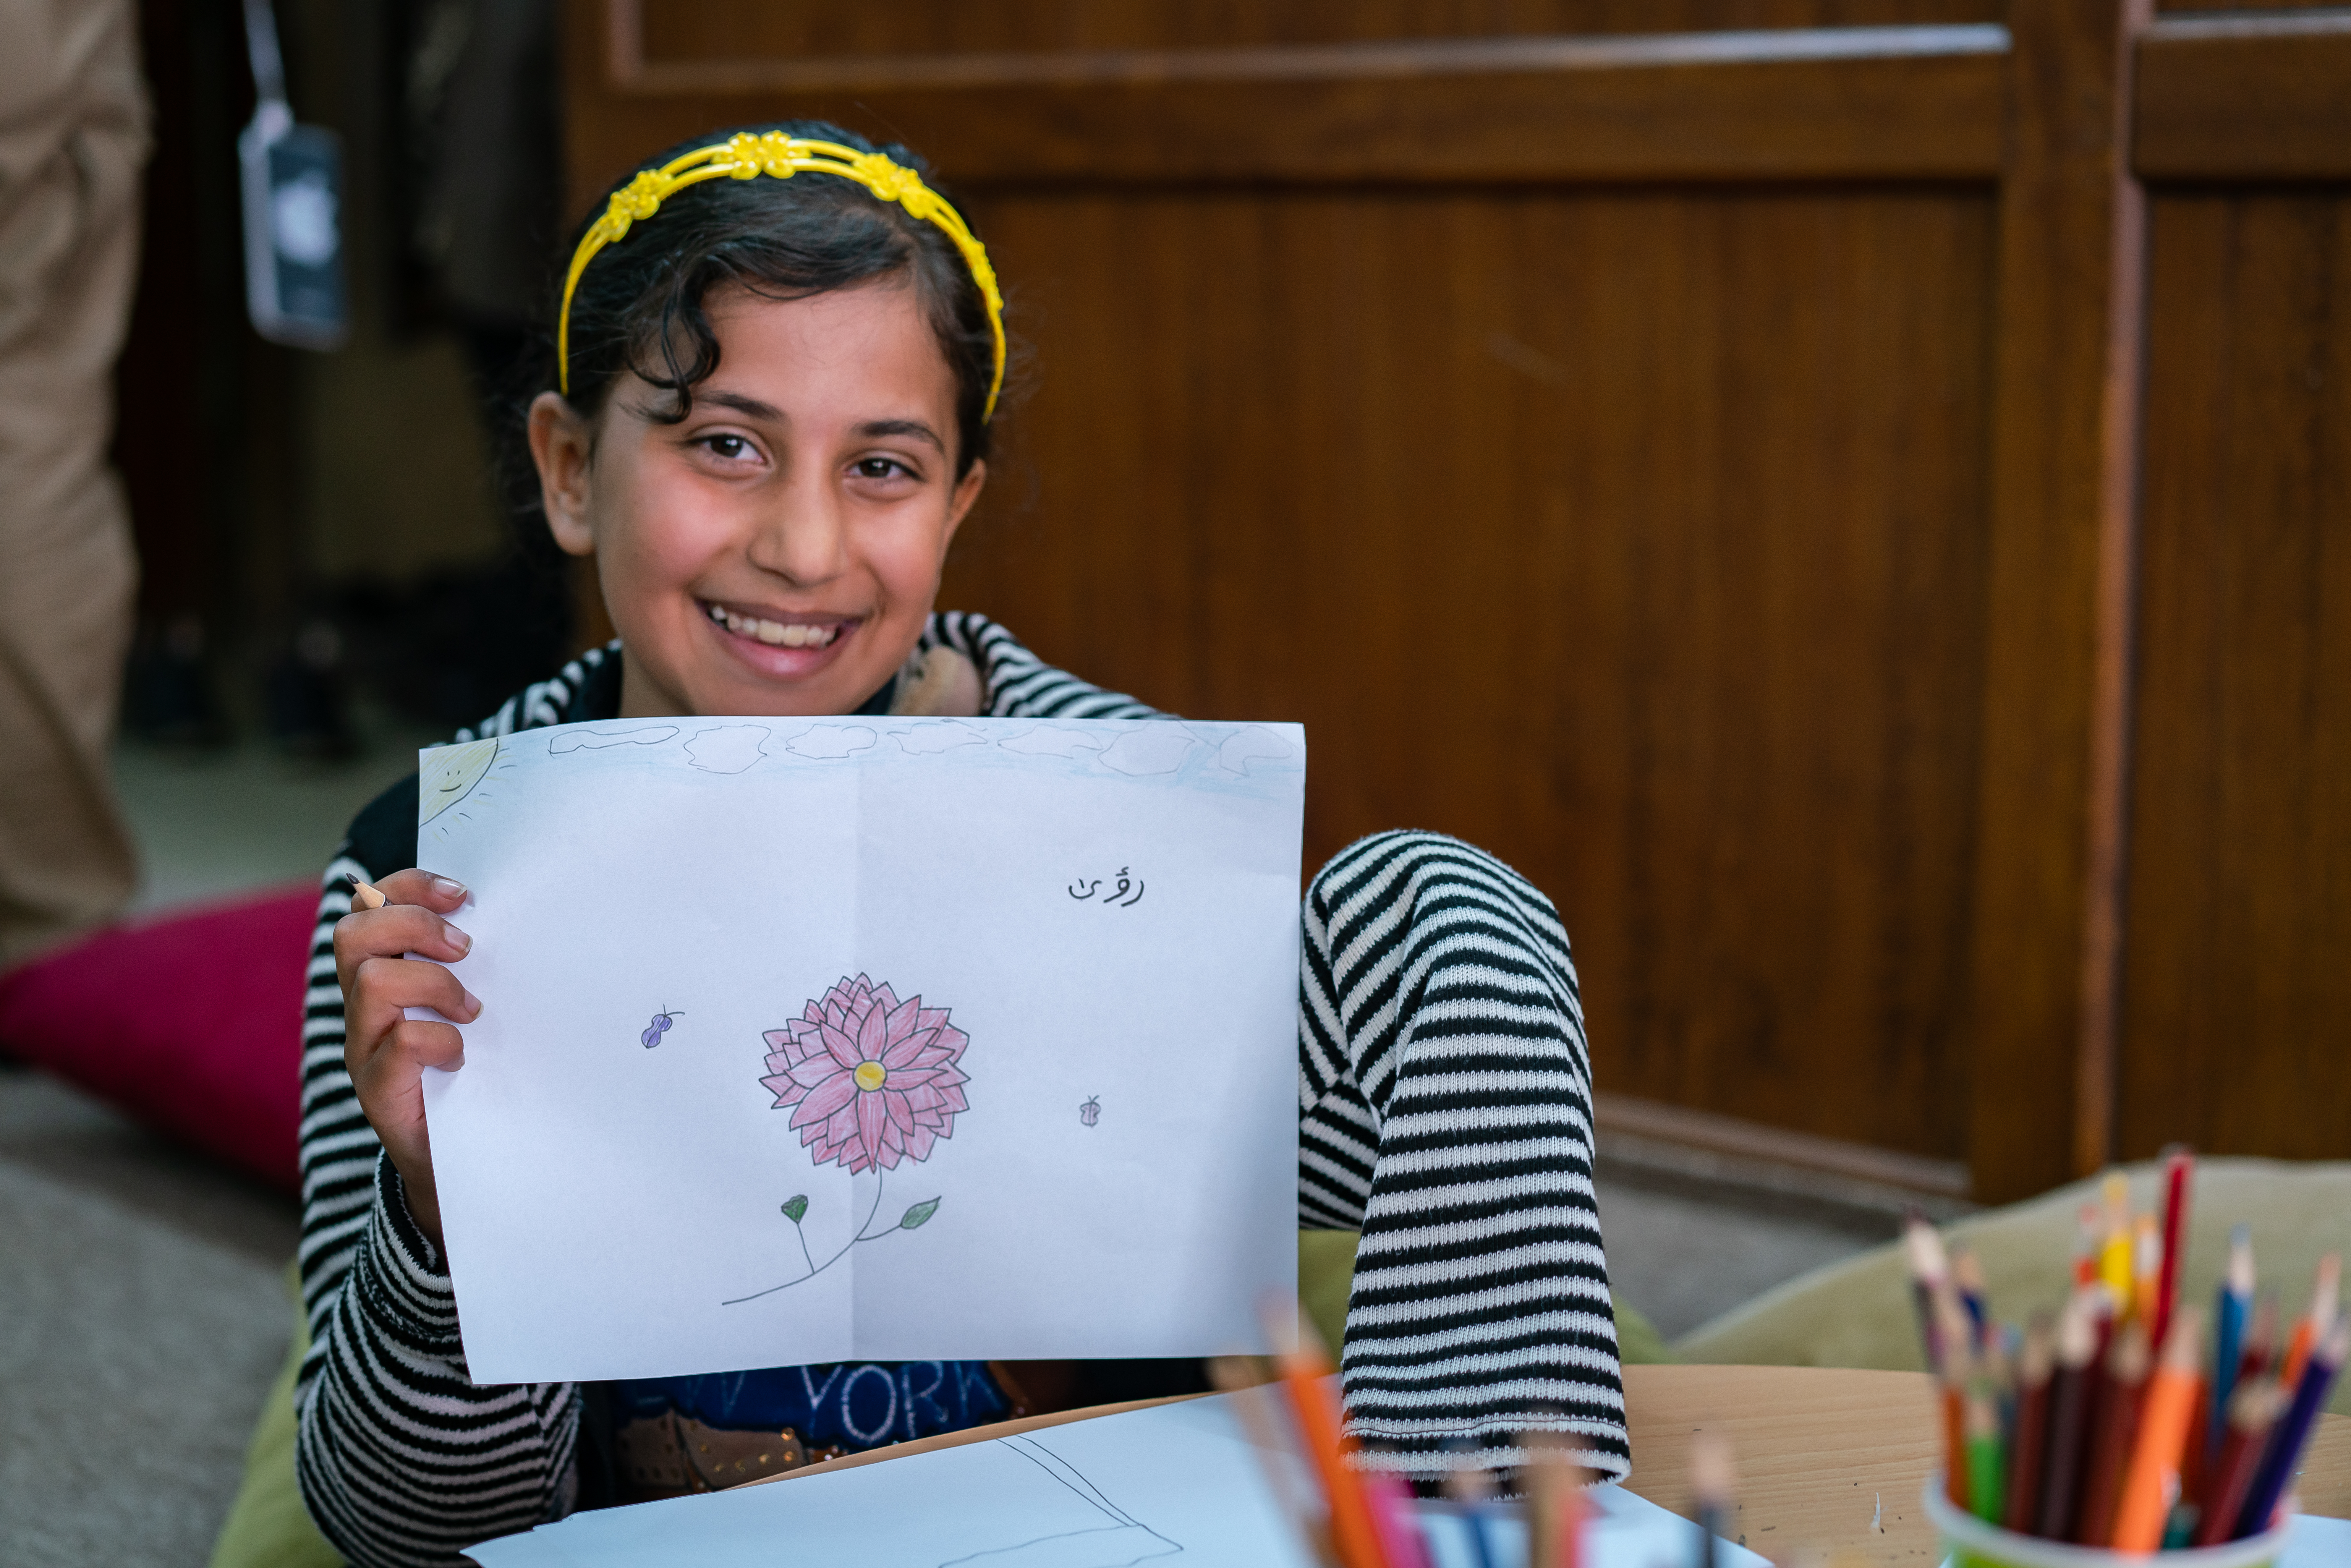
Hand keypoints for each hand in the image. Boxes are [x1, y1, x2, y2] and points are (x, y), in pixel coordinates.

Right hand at [334, 868, 478, 1253]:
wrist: (455, 1154)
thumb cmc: (464, 1067)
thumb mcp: (464, 1003)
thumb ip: (466, 964)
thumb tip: (502, 915)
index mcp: (380, 972)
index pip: (370, 904)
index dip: (408, 885)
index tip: (461, 892)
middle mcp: (360, 1005)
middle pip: (354, 932)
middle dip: (414, 924)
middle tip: (465, 947)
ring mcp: (362, 1045)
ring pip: (373, 981)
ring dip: (434, 985)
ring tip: (470, 1010)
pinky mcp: (376, 1088)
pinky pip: (400, 1041)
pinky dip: (439, 1039)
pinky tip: (461, 1054)